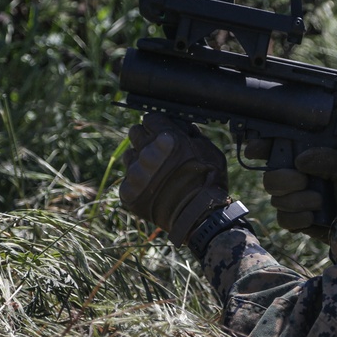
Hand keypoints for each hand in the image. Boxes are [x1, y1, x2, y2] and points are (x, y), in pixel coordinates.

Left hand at [120, 113, 229, 244]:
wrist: (198, 217)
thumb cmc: (208, 182)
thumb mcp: (209, 150)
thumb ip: (191, 133)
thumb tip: (180, 125)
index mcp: (167, 139)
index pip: (150, 119)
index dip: (158, 125)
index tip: (163, 133)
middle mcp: (147, 153)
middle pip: (135, 133)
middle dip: (145, 138)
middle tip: (158, 150)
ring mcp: (136, 174)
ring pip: (129, 155)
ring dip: (140, 160)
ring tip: (156, 171)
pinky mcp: (128, 192)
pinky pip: (128, 179)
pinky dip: (138, 182)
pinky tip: (153, 187)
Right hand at [245, 141, 336, 240]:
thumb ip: (327, 158)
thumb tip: (299, 161)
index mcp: (304, 160)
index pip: (275, 150)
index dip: (260, 147)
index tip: (255, 149)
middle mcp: (294, 178)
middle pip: (268, 178)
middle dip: (284, 179)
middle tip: (304, 180)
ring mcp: (292, 201)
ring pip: (276, 199)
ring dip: (299, 200)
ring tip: (320, 201)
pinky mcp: (294, 221)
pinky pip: (282, 219)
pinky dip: (298, 218)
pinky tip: (313, 217)